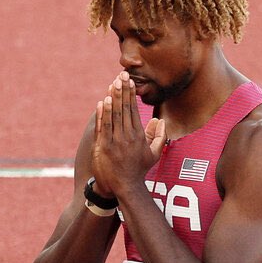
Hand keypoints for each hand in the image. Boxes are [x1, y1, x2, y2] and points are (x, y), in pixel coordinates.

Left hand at [91, 72, 165, 196]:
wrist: (125, 187)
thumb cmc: (139, 170)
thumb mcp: (153, 154)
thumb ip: (159, 137)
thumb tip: (159, 121)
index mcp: (138, 136)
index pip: (134, 110)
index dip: (130, 94)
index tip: (128, 81)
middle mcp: (127, 137)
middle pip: (124, 109)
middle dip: (122, 91)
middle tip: (120, 75)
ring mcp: (115, 142)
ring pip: (114, 115)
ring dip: (113, 99)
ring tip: (112, 84)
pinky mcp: (104, 147)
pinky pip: (103, 127)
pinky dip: (102, 114)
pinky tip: (102, 102)